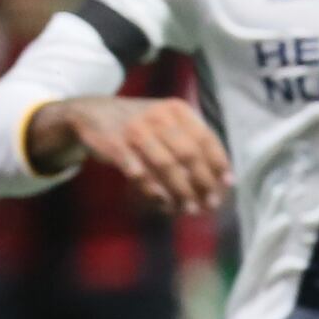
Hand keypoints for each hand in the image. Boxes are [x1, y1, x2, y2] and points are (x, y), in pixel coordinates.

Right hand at [39, 95, 230, 213]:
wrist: (91, 112)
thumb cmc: (140, 123)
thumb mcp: (167, 120)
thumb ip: (191, 140)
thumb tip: (221, 174)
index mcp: (177, 110)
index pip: (206, 137)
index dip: (218, 162)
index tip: (227, 183)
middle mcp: (158, 116)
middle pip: (188, 154)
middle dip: (203, 182)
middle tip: (211, 203)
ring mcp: (135, 130)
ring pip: (166, 165)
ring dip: (181, 190)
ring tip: (190, 208)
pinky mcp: (114, 145)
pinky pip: (138, 172)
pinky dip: (152, 189)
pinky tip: (163, 202)